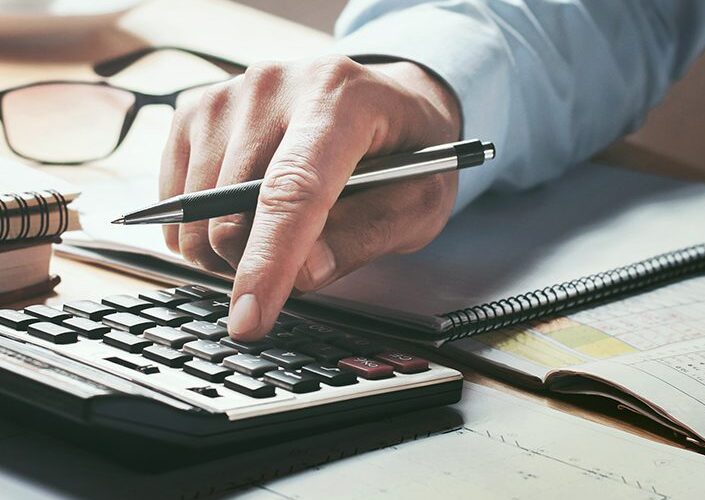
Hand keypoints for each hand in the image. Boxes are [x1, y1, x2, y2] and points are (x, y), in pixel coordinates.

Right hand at [160, 56, 460, 339]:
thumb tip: (301, 273)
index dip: (269, 261)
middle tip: (303, 263)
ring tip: (282, 232)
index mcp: (341, 98)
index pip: (293, 190)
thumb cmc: (407, 152)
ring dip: (230, 249)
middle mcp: (274, 85)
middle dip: (258, 264)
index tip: (251, 319)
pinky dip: (205, 228)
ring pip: (196, 212)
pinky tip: (248, 213)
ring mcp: (227, 94)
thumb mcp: (419, 200)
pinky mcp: (195, 110)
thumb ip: (367, 235)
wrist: (385, 102)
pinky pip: (176, 199)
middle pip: (233, 210)